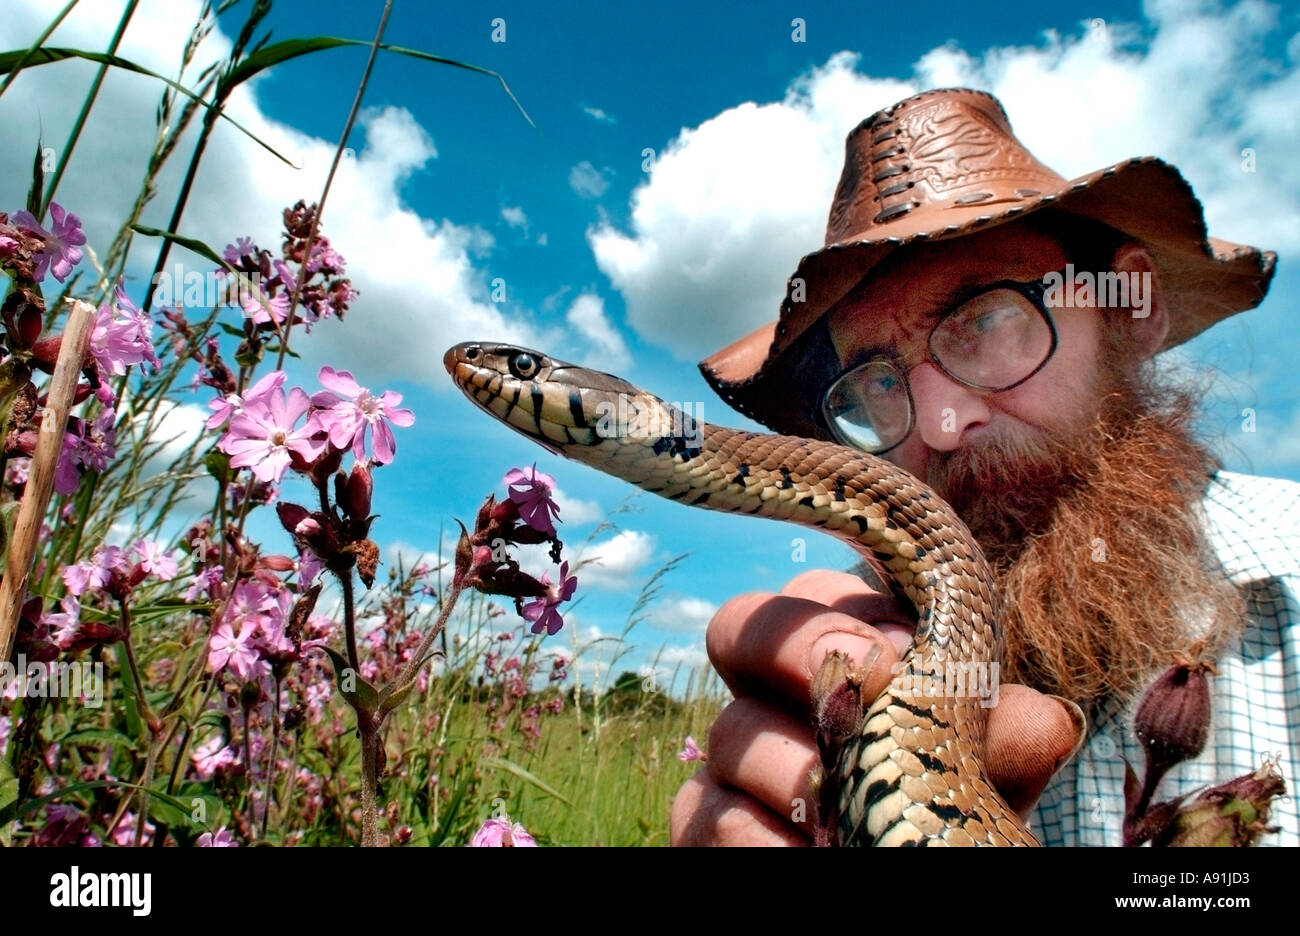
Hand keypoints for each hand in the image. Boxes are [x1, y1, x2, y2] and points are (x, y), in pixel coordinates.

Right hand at [669, 569, 1086, 844]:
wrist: (924, 855)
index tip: (907, 651)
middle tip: (860, 682)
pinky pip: (704, 811)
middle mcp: (777, 690)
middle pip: (738, 625)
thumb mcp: (993, 763)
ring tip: (847, 808)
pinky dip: (756, 836)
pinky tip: (810, 851)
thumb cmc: (956, 798)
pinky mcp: (711, 822)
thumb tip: (1040, 719)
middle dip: (794, 646)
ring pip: (730, 730)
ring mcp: (738, 756)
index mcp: (842, 647)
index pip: (814, 589)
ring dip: (793, 767)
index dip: (849, 609)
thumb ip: (1006, 730)